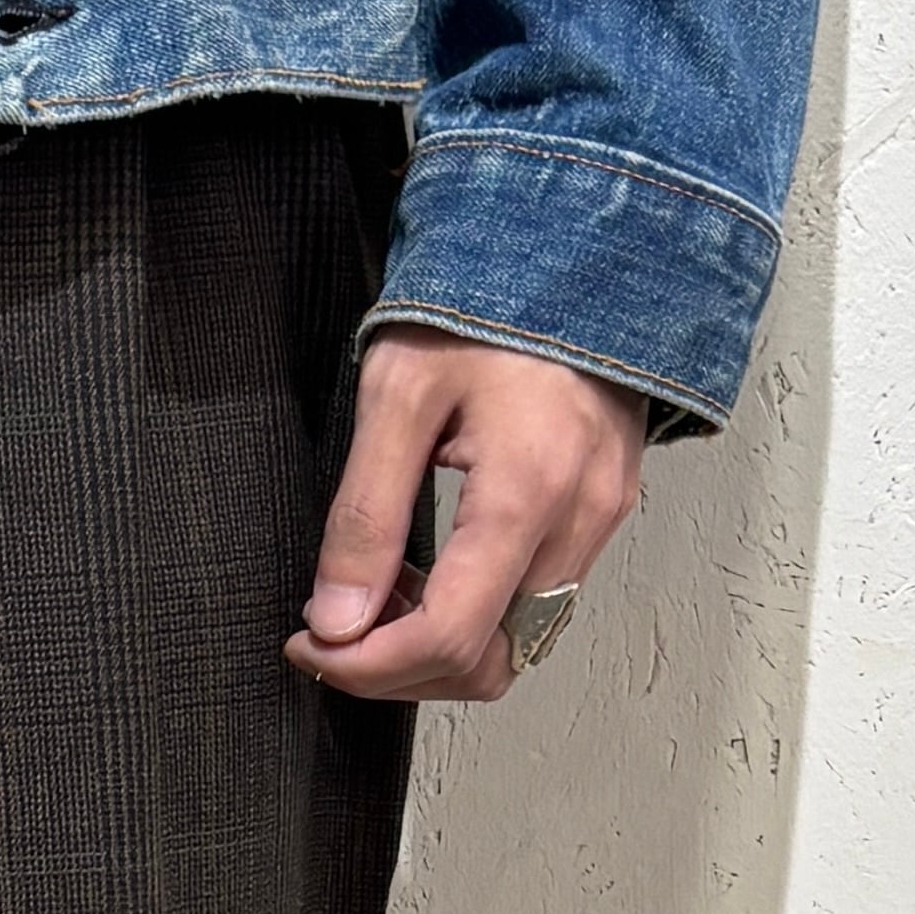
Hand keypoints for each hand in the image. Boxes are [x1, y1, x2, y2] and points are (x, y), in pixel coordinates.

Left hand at [286, 329, 645, 703]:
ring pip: (517, 646)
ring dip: (438, 645)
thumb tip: (337, 618)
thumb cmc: (490, 301)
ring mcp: (600, 519)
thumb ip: (364, 517)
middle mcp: (579, 519)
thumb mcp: (398, 395)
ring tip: (380, 596)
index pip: (449, 638)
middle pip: (488, 663)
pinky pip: (537, 605)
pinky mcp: (603, 512)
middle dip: (399, 668)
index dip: (366, 665)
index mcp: (528, 490)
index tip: (311, 643)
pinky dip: (477, 614)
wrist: (578, 245)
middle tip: (335, 629)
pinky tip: (431, 576)